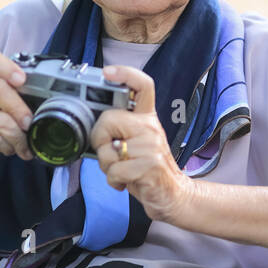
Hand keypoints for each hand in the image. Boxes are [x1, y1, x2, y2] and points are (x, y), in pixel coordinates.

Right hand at [0, 49, 35, 168]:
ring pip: (0, 122)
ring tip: (24, 142)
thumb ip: (23, 93)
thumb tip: (53, 102)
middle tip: (29, 122)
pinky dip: (9, 147)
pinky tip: (10, 147)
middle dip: (19, 109)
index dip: (5, 66)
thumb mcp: (6, 99)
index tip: (21, 79)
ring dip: (19, 136)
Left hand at [90, 65, 193, 222]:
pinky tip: (126, 182)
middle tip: (112, 154)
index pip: (143, 86)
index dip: (125, 74)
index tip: (108, 72)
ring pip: (109, 150)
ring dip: (108, 167)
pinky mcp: (151, 165)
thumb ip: (120, 131)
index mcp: (147, 119)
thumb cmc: (147, 170)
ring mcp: (152, 146)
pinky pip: (115, 170)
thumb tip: (94, 126)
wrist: (173, 195)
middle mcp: (151, 127)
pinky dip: (114, 181)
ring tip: (123, 170)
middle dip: (100, 141)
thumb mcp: (136, 144)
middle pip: (109, 119)